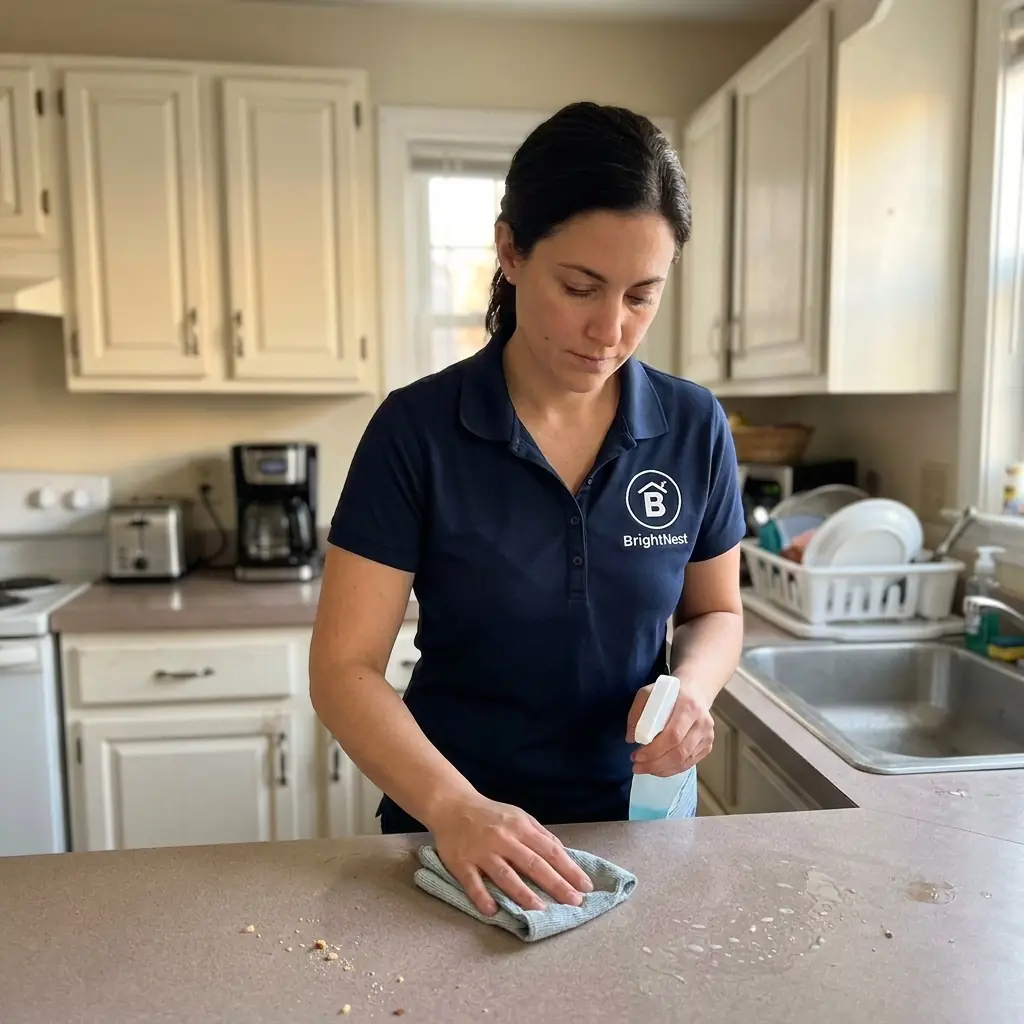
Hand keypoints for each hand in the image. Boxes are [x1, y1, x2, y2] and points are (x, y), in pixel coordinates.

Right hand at [425, 793, 593, 916]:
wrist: (452, 805)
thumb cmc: (491, 814)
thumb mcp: (519, 816)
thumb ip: (540, 835)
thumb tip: (563, 853)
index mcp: (520, 827)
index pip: (550, 851)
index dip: (569, 869)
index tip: (586, 886)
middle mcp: (503, 839)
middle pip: (533, 864)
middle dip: (556, 884)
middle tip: (574, 902)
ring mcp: (481, 851)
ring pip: (505, 875)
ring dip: (523, 894)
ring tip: (540, 910)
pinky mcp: (461, 863)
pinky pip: (472, 883)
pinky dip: (482, 897)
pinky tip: (492, 911)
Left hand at [626, 676, 713, 777]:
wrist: (695, 691)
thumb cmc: (669, 692)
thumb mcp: (648, 693)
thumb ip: (637, 713)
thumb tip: (631, 738)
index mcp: (688, 706)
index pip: (673, 735)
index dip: (654, 750)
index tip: (636, 756)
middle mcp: (702, 723)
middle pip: (679, 752)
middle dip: (655, 764)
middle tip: (637, 766)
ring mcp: (707, 736)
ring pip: (685, 761)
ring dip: (662, 769)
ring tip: (644, 768)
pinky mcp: (708, 745)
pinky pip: (689, 763)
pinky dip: (672, 769)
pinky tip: (658, 769)